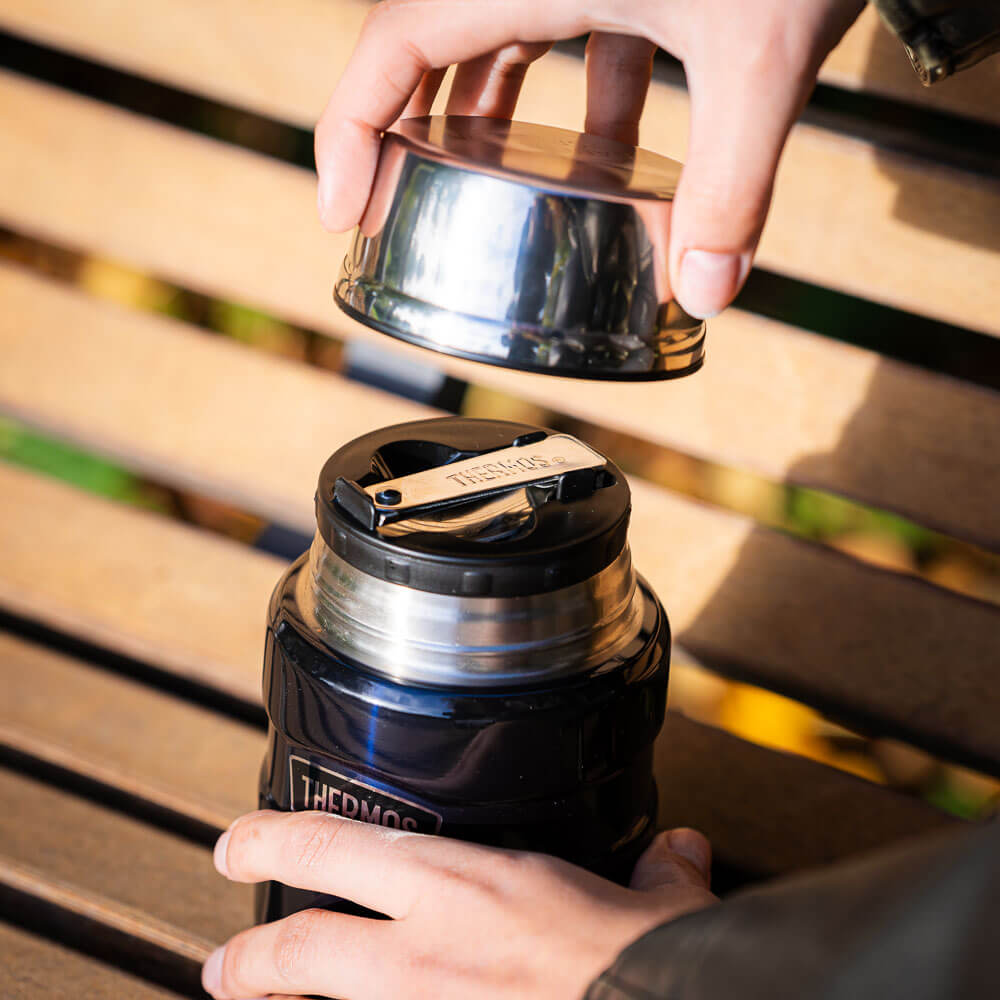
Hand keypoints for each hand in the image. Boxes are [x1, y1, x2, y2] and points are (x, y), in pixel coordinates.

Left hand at [201, 810, 716, 998]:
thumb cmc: (642, 964)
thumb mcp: (653, 902)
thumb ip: (656, 872)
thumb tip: (678, 851)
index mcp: (464, 886)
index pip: (335, 847)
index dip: (270, 842)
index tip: (237, 844)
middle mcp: (426, 954)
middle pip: (301, 949)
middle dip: (249, 960)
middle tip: (220, 967)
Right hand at [315, 0, 863, 318]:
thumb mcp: (761, 56)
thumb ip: (731, 182)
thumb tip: (708, 295)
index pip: (393, 42)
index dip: (348, 128)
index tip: (341, 210)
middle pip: (428, 41)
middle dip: (404, 128)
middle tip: (397, 206)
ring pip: (493, 35)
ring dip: (480, 113)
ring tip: (479, 187)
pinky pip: (566, 27)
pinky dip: (571, 91)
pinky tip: (605, 148)